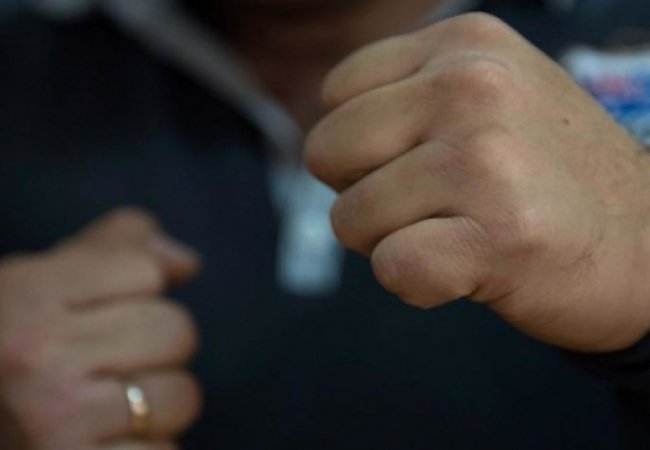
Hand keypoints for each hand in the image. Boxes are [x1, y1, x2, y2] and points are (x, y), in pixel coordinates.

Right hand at [0, 209, 201, 449]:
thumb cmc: (12, 359)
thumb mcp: (38, 291)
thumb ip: (109, 253)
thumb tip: (186, 262)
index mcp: (24, 296)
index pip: (145, 271)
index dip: (136, 298)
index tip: (95, 325)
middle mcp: (37, 353)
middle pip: (175, 330)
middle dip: (155, 355)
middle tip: (101, 378)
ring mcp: (58, 417)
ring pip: (183, 395)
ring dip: (156, 411)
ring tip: (102, 418)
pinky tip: (104, 449)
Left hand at [306, 13, 649, 352]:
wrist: (646, 245)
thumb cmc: (545, 177)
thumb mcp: (485, 98)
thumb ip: (405, 99)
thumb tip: (316, 142)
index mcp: (463, 45)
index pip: (336, 94)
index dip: (362, 145)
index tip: (417, 163)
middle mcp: (472, 86)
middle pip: (325, 151)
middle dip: (364, 193)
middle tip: (432, 206)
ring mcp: (485, 159)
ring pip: (348, 219)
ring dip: (392, 242)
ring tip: (460, 232)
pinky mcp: (497, 234)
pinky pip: (392, 268)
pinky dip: (418, 284)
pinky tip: (470, 268)